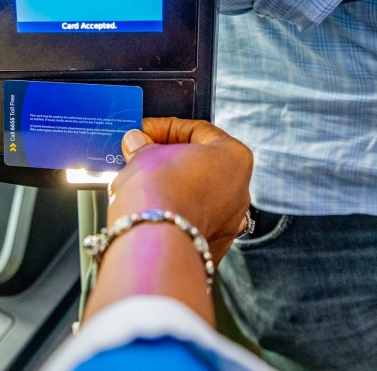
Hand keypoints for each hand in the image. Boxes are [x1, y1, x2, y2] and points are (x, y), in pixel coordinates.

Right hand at [108, 117, 252, 264]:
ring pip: (196, 197)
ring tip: (139, 185)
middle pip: (200, 165)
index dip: (163, 128)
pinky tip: (149, 211)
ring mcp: (228, 224)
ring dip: (170, 188)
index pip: (197, 130)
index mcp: (234, 156)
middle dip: (168, 160)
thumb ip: (144, 146)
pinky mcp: (210, 249)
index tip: (141, 132)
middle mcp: (239, 191)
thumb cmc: (158, 193)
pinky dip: (172, 215)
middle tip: (139, 157)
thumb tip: (137, 142)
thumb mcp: (144, 155)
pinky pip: (191, 223)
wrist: (154, 247)